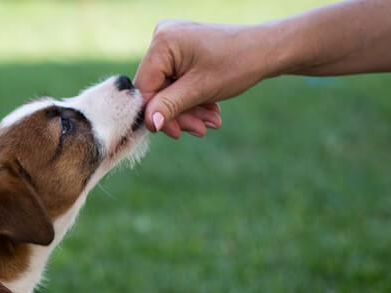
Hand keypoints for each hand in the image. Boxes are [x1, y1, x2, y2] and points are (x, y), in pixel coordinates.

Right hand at [134, 20, 271, 138]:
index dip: (157, 114)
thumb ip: (169, 106)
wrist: (268, 49)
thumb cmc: (238, 63)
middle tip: (201, 130)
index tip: (177, 133)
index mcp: (162, 42)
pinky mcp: (180, 51)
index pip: (145, 88)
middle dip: (179, 113)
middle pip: (157, 90)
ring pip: (168, 89)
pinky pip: (176, 81)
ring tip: (211, 122)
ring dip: (188, 110)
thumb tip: (149, 124)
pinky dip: (192, 98)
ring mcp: (171, 43)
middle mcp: (162, 38)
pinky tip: (210, 109)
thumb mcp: (200, 89)